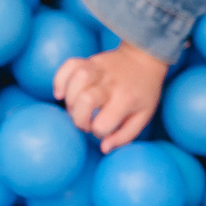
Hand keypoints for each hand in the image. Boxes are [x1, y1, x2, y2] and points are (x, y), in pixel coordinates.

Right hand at [53, 42, 168, 153]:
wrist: (146, 58)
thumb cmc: (144, 91)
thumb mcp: (143, 116)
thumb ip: (125, 135)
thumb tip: (104, 147)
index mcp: (126, 99)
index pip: (102, 123)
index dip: (98, 131)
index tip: (103, 128)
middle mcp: (111, 84)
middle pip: (85, 100)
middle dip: (79, 119)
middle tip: (86, 121)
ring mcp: (100, 69)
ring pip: (77, 79)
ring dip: (70, 99)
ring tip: (76, 107)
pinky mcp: (90, 60)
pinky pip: (69, 65)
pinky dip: (60, 80)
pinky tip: (62, 93)